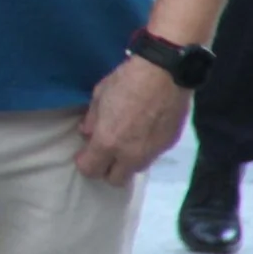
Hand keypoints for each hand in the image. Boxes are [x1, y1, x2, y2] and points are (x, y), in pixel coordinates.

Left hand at [74, 52, 190, 185]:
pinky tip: (142, 133)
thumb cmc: (126, 81)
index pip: (91, 170)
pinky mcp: (168, 146)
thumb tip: (86, 133)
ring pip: (134, 170)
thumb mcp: (99, 96)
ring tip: (124, 143)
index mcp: (108, 142)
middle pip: (114, 179)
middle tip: (104, 152)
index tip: (84, 153)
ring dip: (126, 162)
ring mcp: (151, 153)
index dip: (85, 163)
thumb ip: (91, 120)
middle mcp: (130, 154)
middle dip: (106, 169)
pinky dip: (143, 151)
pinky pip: (151, 157)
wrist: (165, 74)